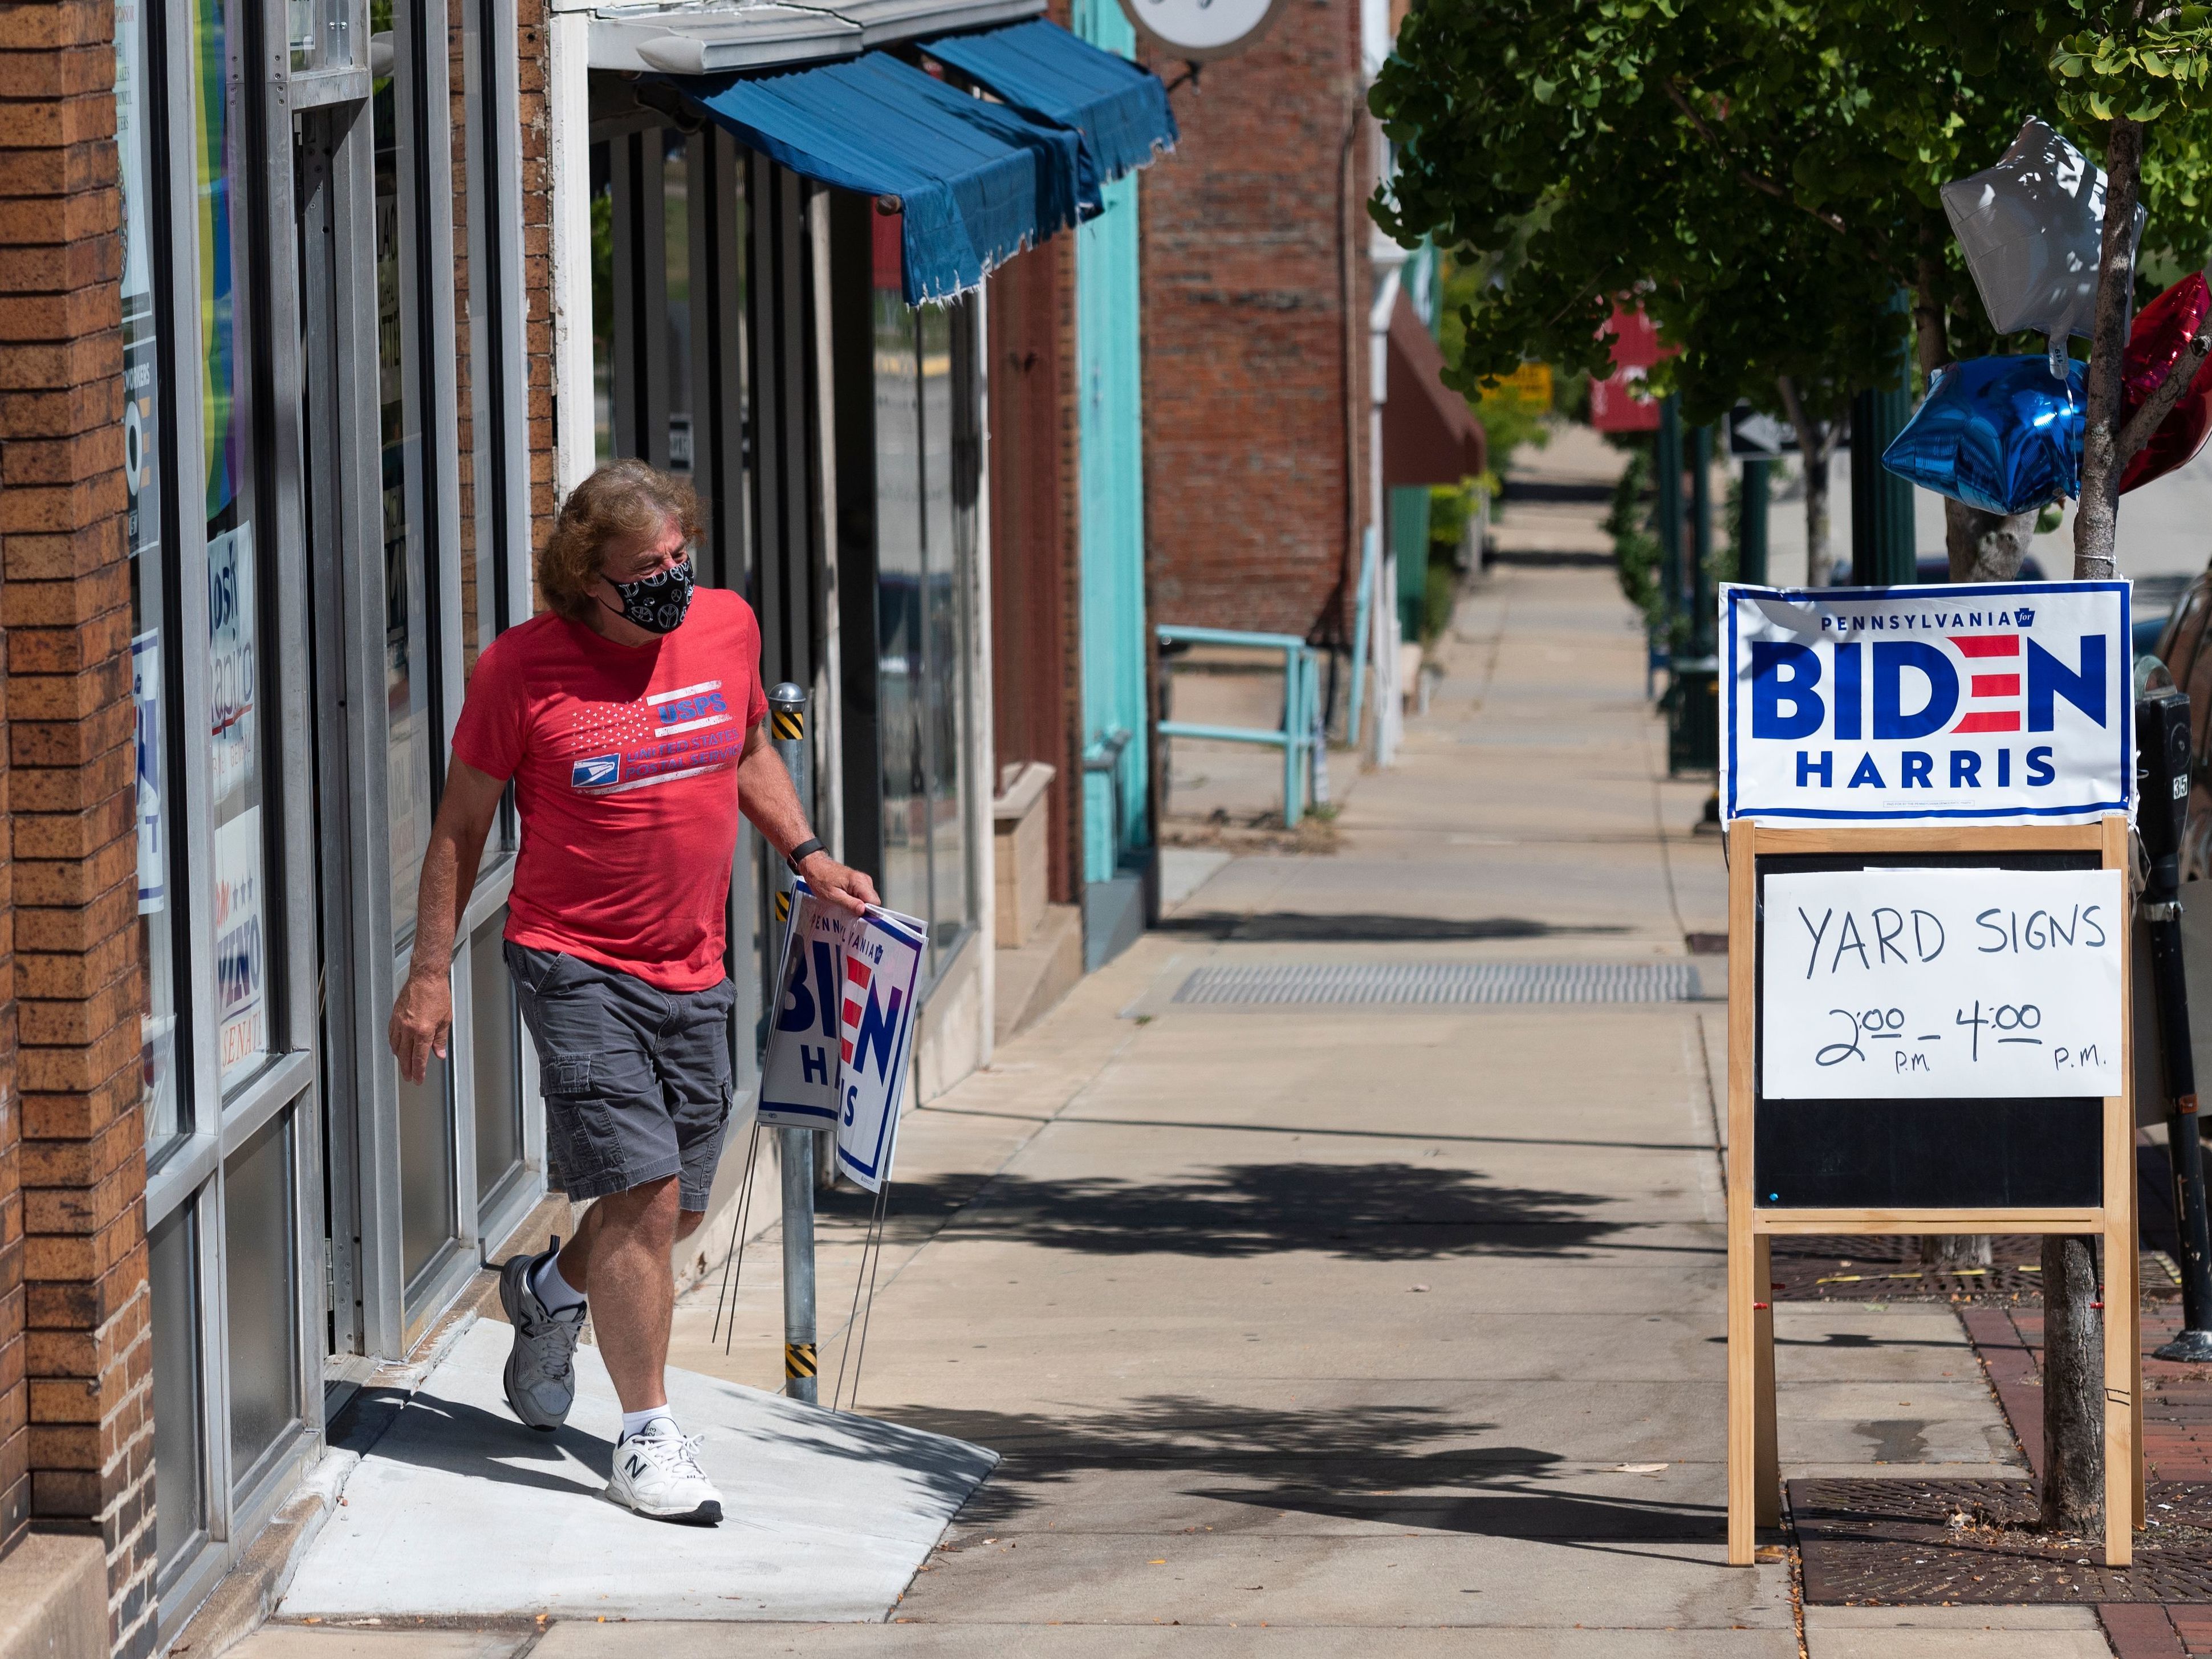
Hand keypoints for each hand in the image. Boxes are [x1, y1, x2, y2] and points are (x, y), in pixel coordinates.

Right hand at [388, 964, 452, 1084]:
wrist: (425, 977)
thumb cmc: (437, 994)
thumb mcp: (445, 1019)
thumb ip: (440, 1039)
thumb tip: (439, 1053)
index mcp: (423, 1030)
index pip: (420, 1057)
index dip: (419, 1071)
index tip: (418, 1079)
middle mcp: (409, 1028)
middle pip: (406, 1055)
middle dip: (407, 1068)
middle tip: (409, 1077)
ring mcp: (400, 1022)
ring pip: (397, 1046)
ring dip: (400, 1058)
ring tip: (403, 1066)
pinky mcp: (394, 1016)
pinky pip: (392, 1035)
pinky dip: (394, 1045)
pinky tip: (396, 1049)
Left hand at [799, 850, 879, 916]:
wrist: (815, 866)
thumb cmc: (820, 878)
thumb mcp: (833, 896)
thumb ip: (850, 904)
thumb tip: (863, 911)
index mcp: (859, 881)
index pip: (875, 902)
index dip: (867, 911)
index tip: (857, 915)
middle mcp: (864, 879)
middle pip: (873, 901)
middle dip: (863, 908)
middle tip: (848, 908)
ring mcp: (862, 880)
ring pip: (868, 899)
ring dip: (858, 904)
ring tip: (844, 902)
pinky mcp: (859, 881)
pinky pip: (863, 895)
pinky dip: (856, 899)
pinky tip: (845, 898)